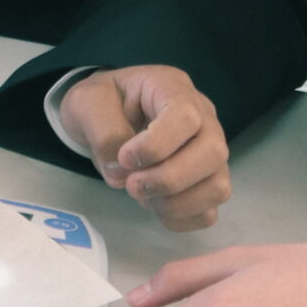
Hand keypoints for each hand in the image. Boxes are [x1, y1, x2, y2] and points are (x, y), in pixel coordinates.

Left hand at [56, 65, 229, 231]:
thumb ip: (103, 133)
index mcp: (173, 89)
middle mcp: (203, 118)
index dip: (157, 146)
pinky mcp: (204, 182)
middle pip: (213, 153)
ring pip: (218, 186)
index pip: (185, 117)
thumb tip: (121, 173)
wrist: (103, 117)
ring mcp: (209, 152)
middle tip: (131, 185)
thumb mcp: (88, 103)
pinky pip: (209, 211)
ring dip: (177, 202)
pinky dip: (181, 218)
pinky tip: (155, 205)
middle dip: (169, 179)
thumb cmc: (101, 103)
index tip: (124, 159)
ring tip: (143, 196)